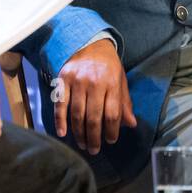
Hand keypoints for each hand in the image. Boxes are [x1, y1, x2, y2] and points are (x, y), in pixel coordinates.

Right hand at [53, 39, 136, 154]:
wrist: (89, 42)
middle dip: (94, 138)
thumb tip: (131, 124)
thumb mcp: (120, 81)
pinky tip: (62, 133)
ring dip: (79, 133)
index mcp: (111, 83)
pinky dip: (60, 120)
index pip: (112, 113)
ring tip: (82, 144)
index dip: (111, 131)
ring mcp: (77, 81)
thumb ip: (124, 102)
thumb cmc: (107, 65)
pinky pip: (60, 104)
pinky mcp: (63, 80)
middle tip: (94, 150)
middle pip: (93, 117)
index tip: (110, 141)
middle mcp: (94, 82)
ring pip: (77, 114)